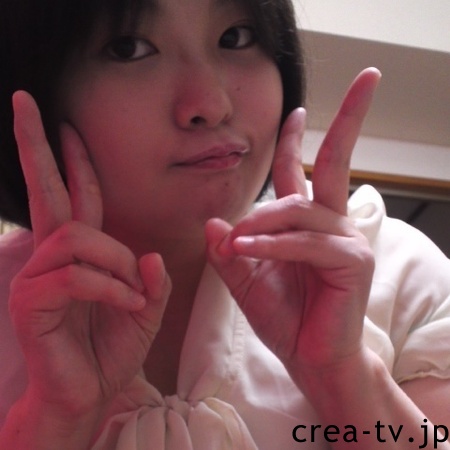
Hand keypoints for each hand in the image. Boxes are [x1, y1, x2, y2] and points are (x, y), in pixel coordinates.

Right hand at [9, 92, 170, 419]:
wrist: (89, 392)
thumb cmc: (112, 349)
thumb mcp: (145, 310)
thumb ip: (151, 280)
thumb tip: (146, 254)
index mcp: (84, 253)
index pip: (78, 196)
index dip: (74, 162)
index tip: (67, 126)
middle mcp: (56, 256)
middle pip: (45, 190)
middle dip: (35, 146)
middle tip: (24, 102)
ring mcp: (39, 275)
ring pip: (76, 236)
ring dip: (114, 260)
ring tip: (131, 292)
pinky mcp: (31, 299)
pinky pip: (75, 273)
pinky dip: (108, 286)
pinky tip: (123, 303)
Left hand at [205, 68, 380, 380]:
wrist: (310, 357)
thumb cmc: (285, 317)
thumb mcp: (247, 280)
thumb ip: (230, 251)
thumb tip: (213, 222)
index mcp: (309, 222)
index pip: (302, 170)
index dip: (298, 138)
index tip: (297, 110)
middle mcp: (331, 222)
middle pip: (336, 160)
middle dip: (351, 117)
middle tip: (368, 76)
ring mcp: (346, 239)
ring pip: (301, 210)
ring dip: (264, 222)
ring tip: (238, 243)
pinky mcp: (353, 261)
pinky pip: (306, 242)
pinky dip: (275, 245)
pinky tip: (250, 249)